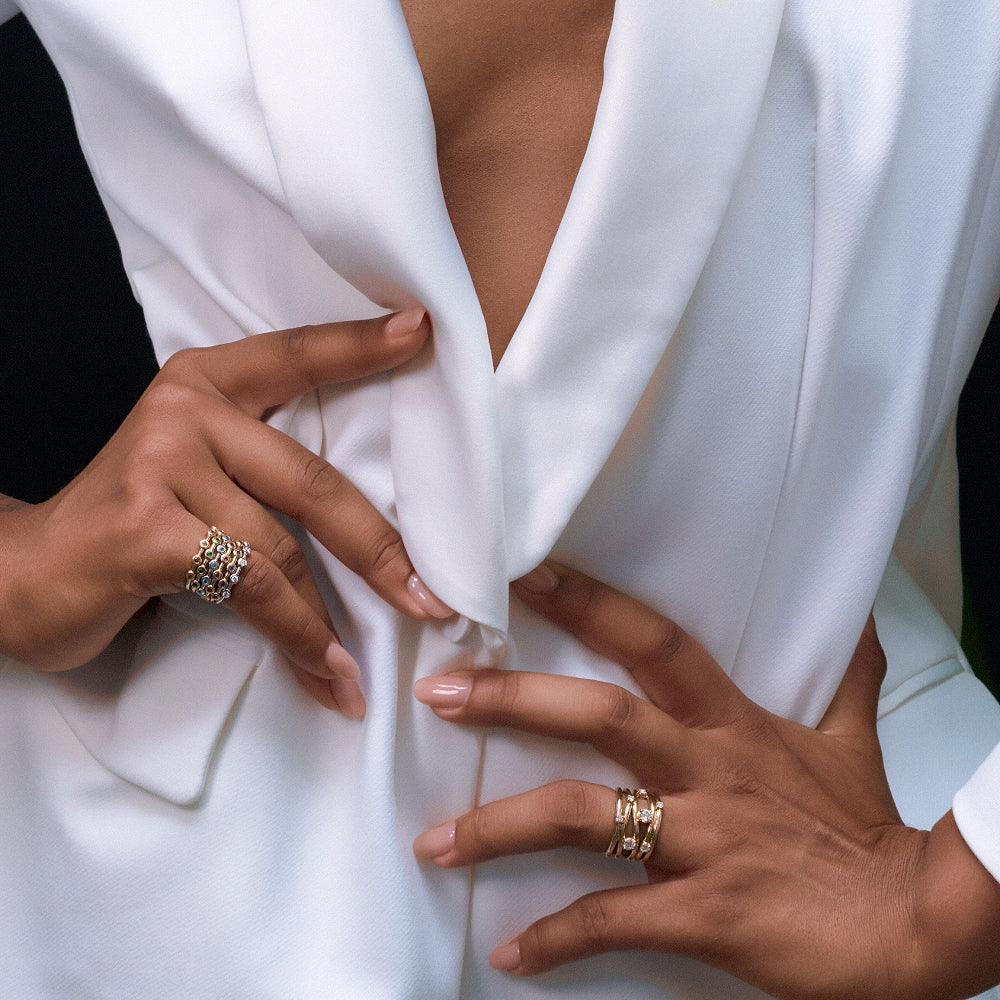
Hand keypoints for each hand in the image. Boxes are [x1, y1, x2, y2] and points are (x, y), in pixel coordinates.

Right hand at [0, 308, 451, 715]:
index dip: (361, 345)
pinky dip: (296, 636)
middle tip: (432, 600)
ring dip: (330, 620)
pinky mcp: (149, 527)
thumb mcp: (193, 476)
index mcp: (204, 383)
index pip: (296, 355)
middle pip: (314, 481)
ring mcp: (163, 462)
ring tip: (359, 669)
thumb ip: (259, 473)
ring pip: (284, 547)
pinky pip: (253, 586)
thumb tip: (371, 533)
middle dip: (380, 551)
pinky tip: (321, 672)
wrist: (15, 573)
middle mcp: (186, 410)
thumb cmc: (128, 530)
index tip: (424, 328)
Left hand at [413, 564, 999, 998]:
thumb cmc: (865, 829)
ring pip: (580, 817)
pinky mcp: (703, 913)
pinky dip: (555, 939)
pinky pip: (610, 921)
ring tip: (435, 842)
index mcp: (730, 723)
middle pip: (598, 715)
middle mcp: (705, 769)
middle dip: (512, 698)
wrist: (909, 923)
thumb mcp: (850, 739)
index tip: (525, 577)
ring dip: (499, 828)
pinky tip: (509, 954)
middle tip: (439, 691)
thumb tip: (856, 619)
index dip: (590, 603)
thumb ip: (841, 675)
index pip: (652, 642)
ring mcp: (700, 840)